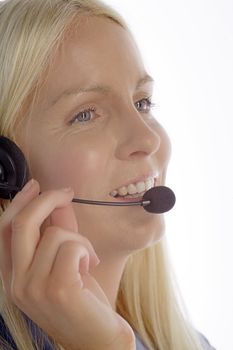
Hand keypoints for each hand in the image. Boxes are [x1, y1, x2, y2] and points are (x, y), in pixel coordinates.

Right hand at [0, 179, 134, 349]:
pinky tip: (91, 266)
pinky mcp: (57, 289)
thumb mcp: (65, 262)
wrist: (98, 340)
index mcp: (13, 276)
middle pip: (22, 224)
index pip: (5, 230)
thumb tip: (59, 203)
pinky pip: (72, 247)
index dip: (19, 202)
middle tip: (67, 192)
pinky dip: (87, 249)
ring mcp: (34, 288)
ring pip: (55, 234)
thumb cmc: (82, 301)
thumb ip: (59, 232)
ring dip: (80, 239)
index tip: (36, 185)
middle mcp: (17, 283)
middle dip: (47, 199)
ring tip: (88, 258)